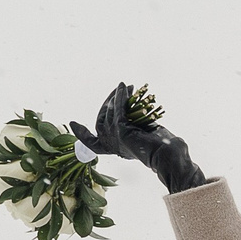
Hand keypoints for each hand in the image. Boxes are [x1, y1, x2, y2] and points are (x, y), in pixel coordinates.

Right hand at [68, 82, 206, 194]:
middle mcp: (112, 146)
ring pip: (109, 112)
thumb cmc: (159, 144)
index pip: (92, 144)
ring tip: (127, 86)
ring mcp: (116, 139)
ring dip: (117, 96)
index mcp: (115, 148)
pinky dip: (120, 97)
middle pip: (100, 120)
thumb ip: (129, 121)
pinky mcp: (123, 132)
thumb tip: (125, 101)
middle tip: (120, 88)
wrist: (168, 153)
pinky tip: (124, 87)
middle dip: (108, 102)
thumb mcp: (139, 131)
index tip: (72, 123)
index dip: (81, 134)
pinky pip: (118, 109)